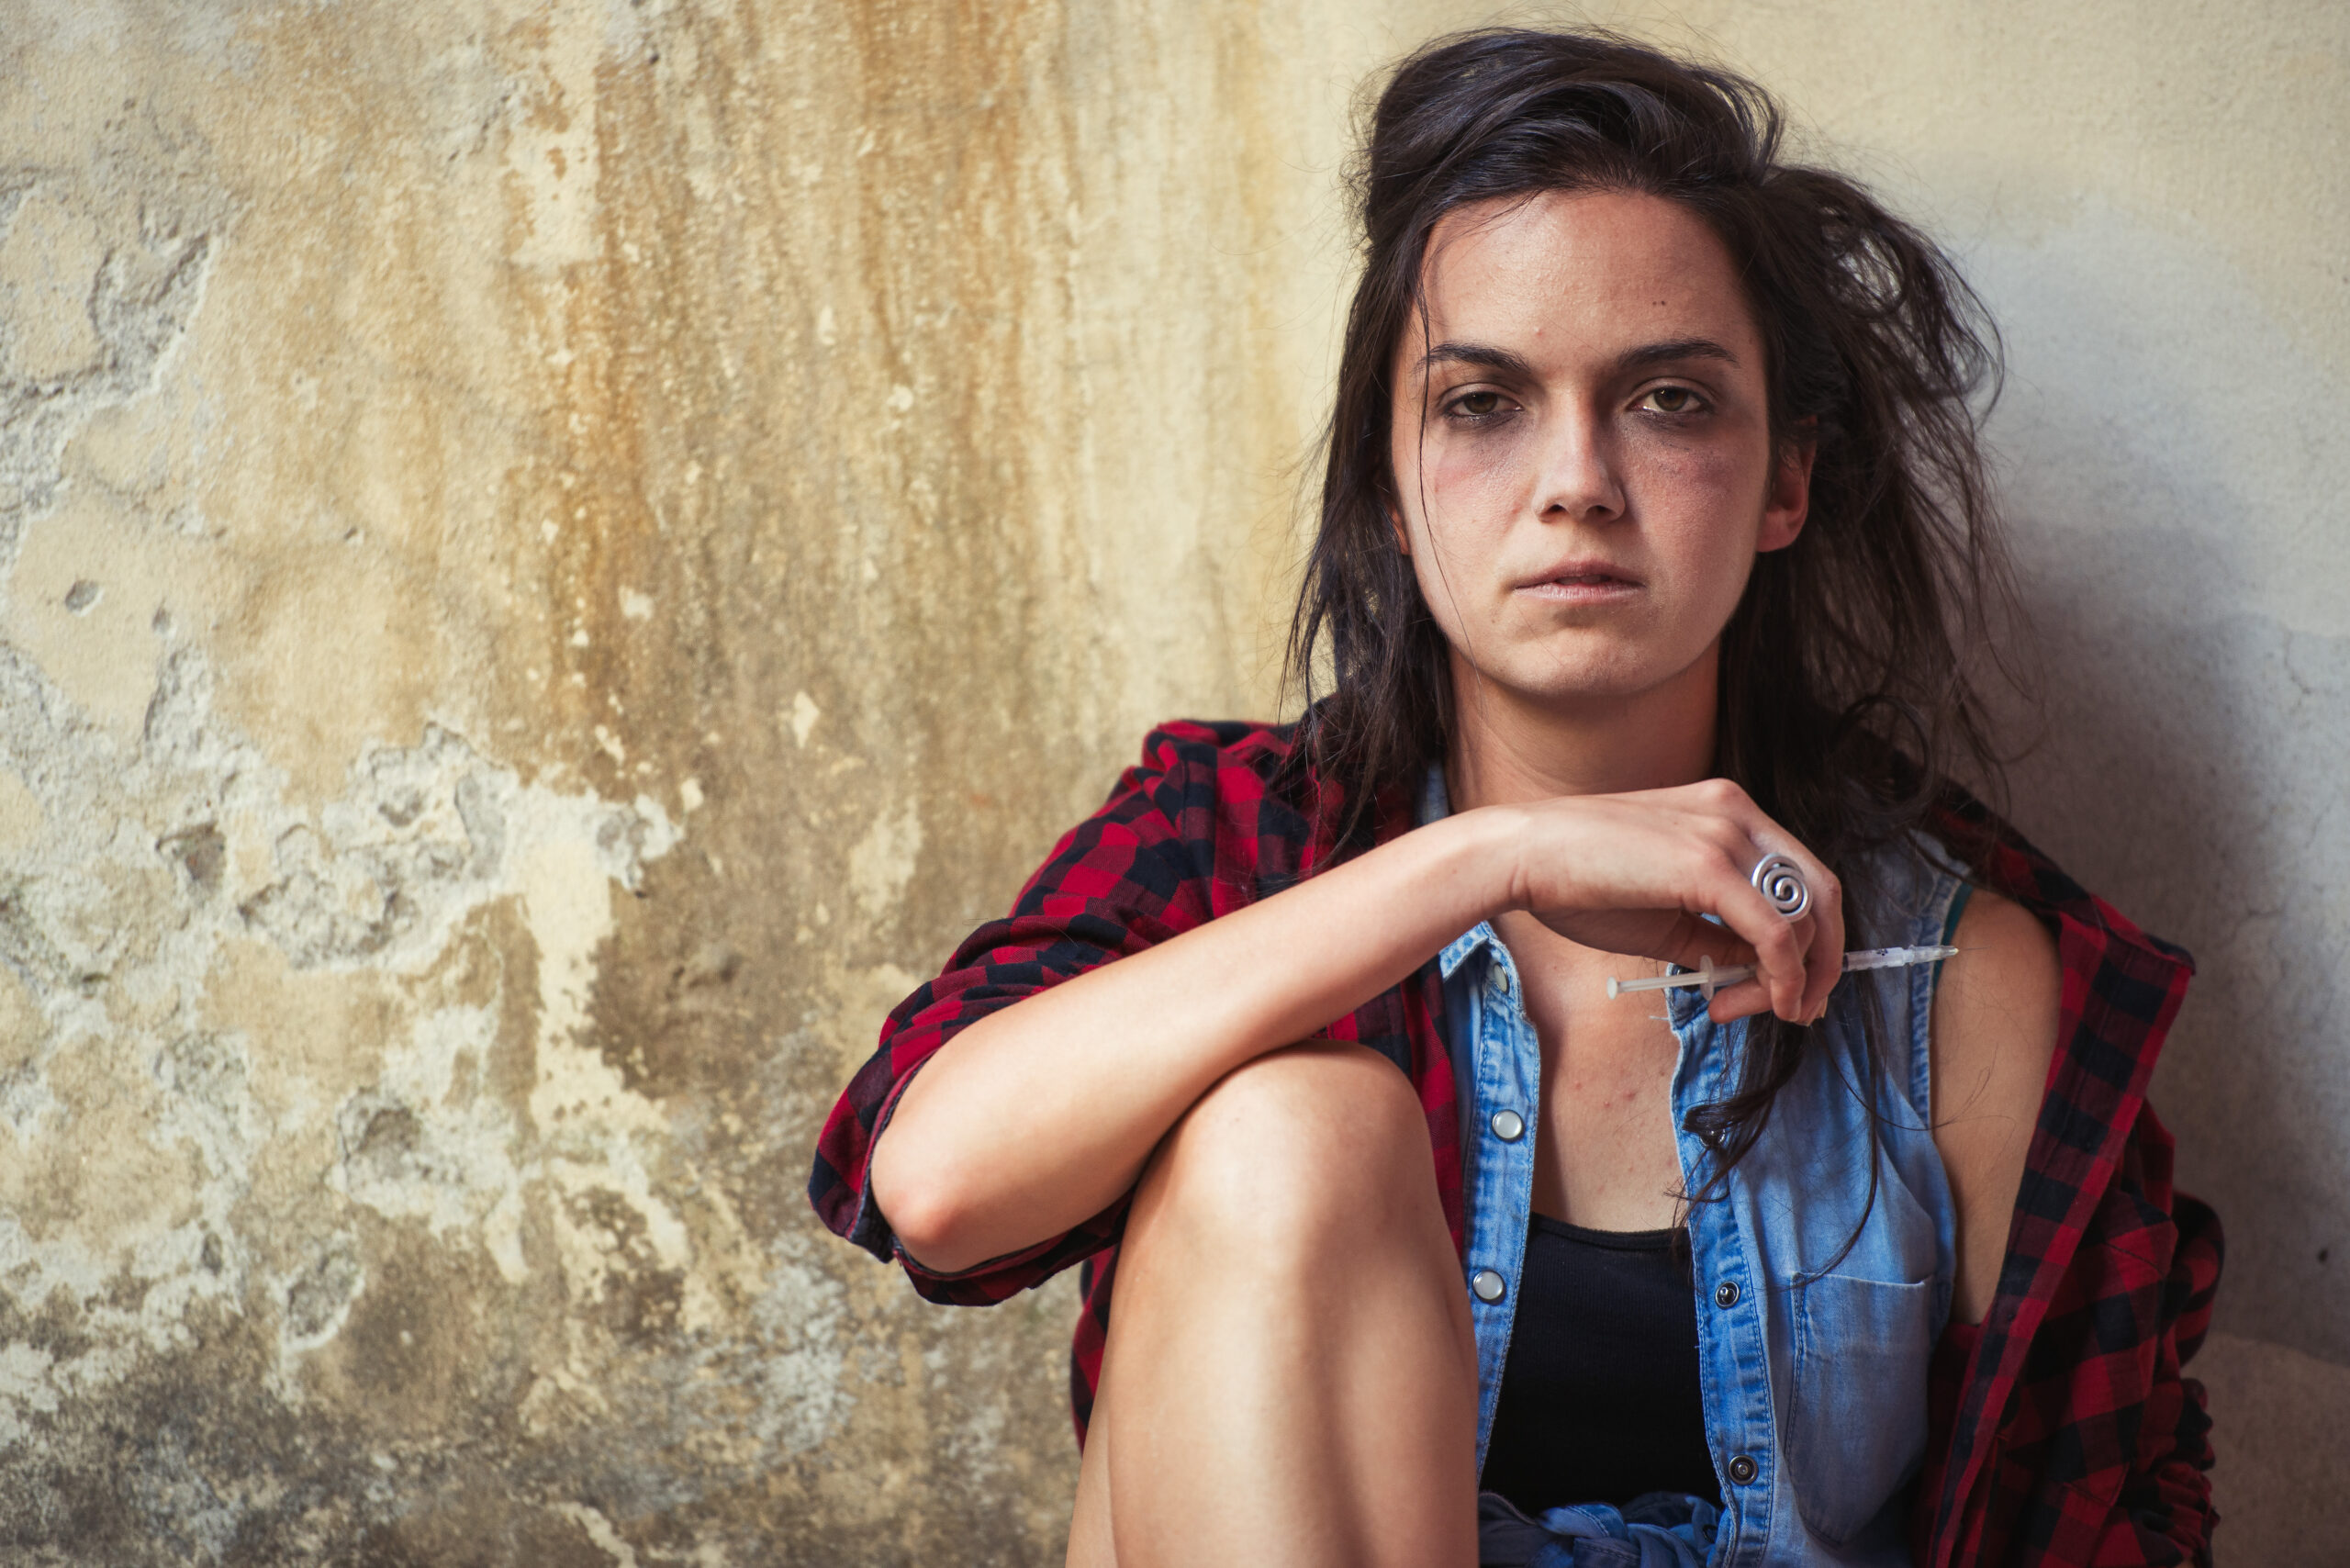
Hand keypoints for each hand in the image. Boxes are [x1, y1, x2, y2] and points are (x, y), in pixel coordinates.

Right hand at [1492, 778, 1843, 1023]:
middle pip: (1822, 893)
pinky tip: (1769, 1003)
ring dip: (1792, 978)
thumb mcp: (1663, 911)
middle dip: (1822, 961)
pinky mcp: (1709, 866)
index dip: (1806, 940)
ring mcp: (1726, 834)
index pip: (1798, 877)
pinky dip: (1785, 976)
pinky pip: (1775, 933)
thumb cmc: (1575, 881)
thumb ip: (1718, 933)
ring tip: (1742, 1009)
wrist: (1520, 855)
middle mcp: (1737, 813)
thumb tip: (1763, 970)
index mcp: (1726, 811)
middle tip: (1801, 1009)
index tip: (1781, 988)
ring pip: (1804, 917)